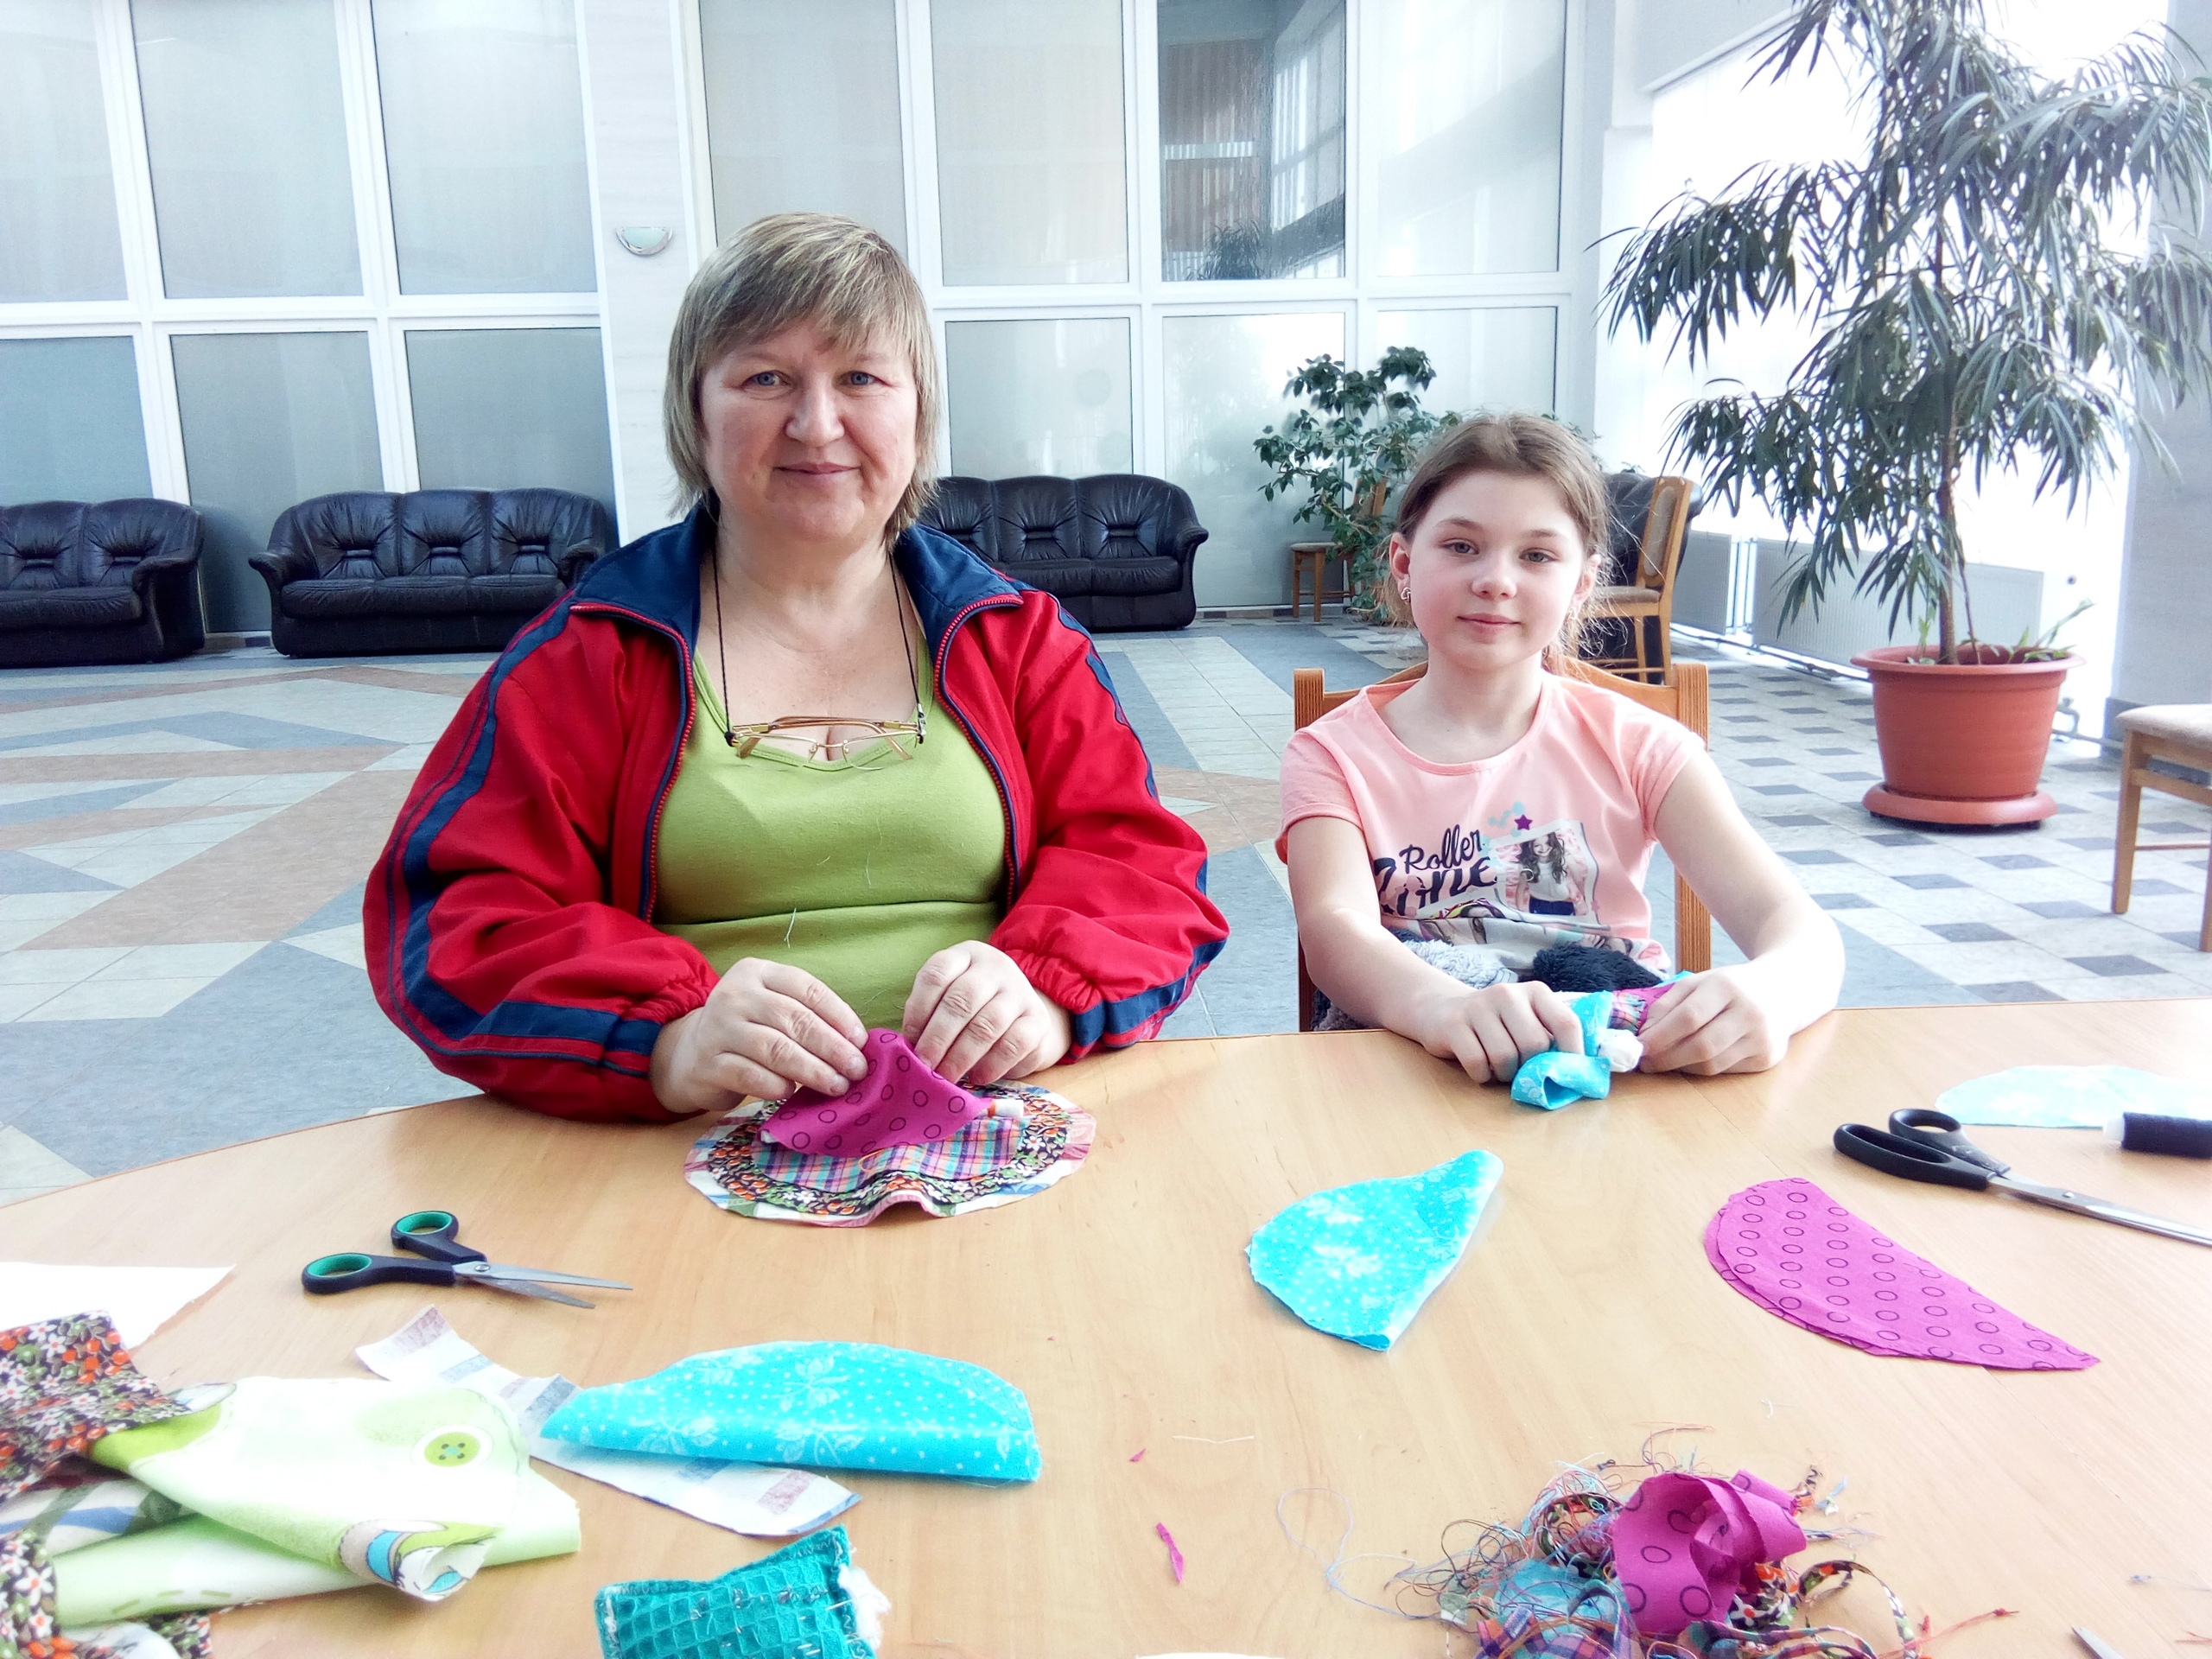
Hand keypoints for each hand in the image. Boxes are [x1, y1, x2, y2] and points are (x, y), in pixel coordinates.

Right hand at [649, 958, 868, 1114]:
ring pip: (775, 1049)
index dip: (839, 1015)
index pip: (806, 989)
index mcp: (758, 972)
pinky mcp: (708, 1063)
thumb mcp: (773, 1010)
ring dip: (812, 1070)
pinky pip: (750, 1075)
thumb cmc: (748, 1030)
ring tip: (836, 1085)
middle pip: (794, 1020)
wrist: (691, 1054)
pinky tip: (792, 1093)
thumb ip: (808, 1017)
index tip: (861, 1041)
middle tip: (856, 1069)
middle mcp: (735, 995)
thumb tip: (857, 1045)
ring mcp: (718, 1028)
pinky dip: (776, 1085)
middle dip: (832, 1047)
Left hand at [902, 941, 1070, 1085]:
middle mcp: (995, 968)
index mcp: (966, 956)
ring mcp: (1020, 992)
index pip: (937, 974)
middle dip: (937, 1038)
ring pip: (986, 1025)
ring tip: (946, 1077)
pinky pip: (1013, 1045)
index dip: (918, 1010)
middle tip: (924, 1065)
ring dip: (960, 1056)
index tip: (909, 1041)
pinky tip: (976, 1076)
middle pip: (961, 1000)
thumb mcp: (949, 998)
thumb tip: (909, 1048)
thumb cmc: (974, 1010)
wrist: (1023, 1017)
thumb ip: (929, 1014)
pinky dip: (991, 1065)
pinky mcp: (1038, 1021)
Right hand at [1411, 980, 1585, 1084]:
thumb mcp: (1527, 1019)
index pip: (1566, 1022)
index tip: (1569, 1073)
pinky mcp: (1453, 1024)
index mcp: (1535, 992)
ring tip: (1499, 1067)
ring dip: (1504, 1073)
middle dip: (1530, 1066)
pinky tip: (1480, 1068)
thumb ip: (1552, 1036)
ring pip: (1504, 1057)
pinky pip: (1477, 1064)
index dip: (1573, 1053)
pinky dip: (1481, 1075)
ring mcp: (1478, 1007)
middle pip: (1535, 1044)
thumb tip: (1579, 1069)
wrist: (1440, 1009)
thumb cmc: (1496, 1024)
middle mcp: (1508, 993)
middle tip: (1521, 1069)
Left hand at [1636, 969, 1789, 1074]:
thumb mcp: (1699, 982)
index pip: (1689, 1017)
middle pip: (1701, 1046)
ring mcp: (1762, 1038)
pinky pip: (1725, 1070)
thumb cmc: (1732, 986)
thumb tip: (1645, 1035)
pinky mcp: (1767, 1058)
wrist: (1784, 990)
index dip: (1661, 1036)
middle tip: (1646, 1063)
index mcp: (1727, 986)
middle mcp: (1749, 1013)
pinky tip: (1690, 1061)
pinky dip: (1701, 1069)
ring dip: (1681, 1067)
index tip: (1638, 1047)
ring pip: (1712, 1064)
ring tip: (1664, 1062)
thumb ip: (1669, 1004)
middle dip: (1667, 1058)